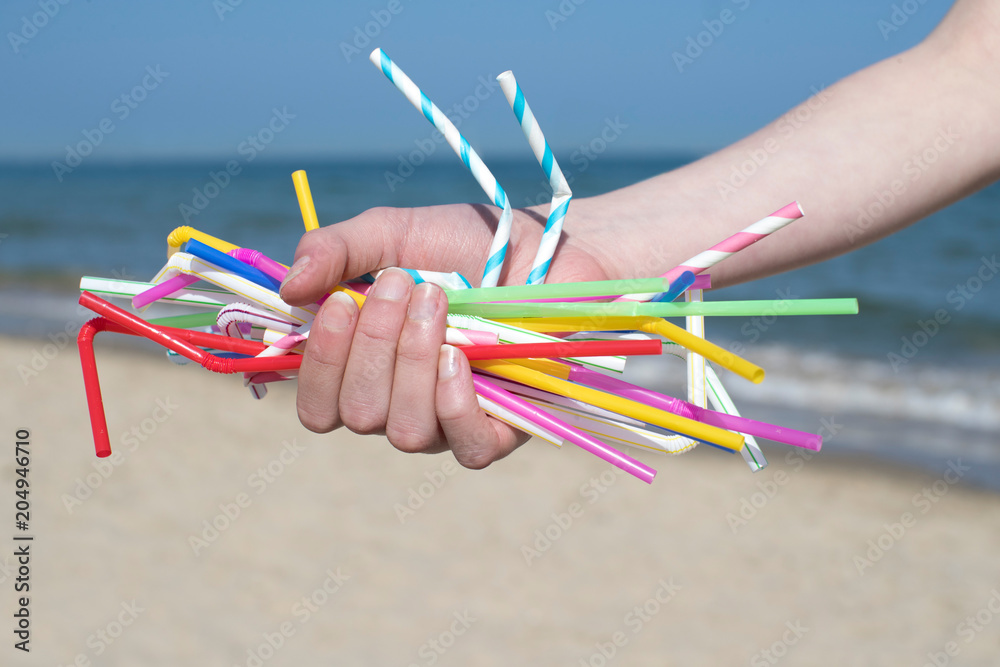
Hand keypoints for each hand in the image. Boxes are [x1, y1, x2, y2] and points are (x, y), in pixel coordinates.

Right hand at [279, 203, 612, 468]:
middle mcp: (399, 404)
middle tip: (403, 285)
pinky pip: (465, 448)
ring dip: (412, 362)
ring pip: (405, 431)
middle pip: (358, 414)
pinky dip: (454, 403)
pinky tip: (460, 356)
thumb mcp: (392, 234)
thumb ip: (335, 251)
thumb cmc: (463, 244)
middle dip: (373, 345)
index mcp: (364, 370)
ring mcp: (448, 422)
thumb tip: (288, 288)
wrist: (544, 246)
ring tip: (438, 303)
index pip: (317, 406)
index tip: (340, 302)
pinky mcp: (501, 429)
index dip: (320, 365)